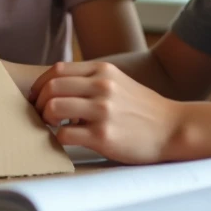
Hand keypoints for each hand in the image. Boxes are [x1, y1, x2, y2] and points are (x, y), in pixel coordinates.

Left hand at [30, 61, 182, 163]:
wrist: (173, 128)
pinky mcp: (103, 136)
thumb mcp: (118, 82)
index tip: (37, 98)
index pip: (57, 70)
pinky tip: (66, 139)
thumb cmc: (143, 109)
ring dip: (46, 118)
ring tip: (53, 126)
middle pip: (51, 87)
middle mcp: (101, 87)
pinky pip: (64, 135)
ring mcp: (102, 111)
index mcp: (103, 71)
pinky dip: (58, 138)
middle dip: (39, 102)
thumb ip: (91, 80)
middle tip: (40, 114)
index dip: (41, 84)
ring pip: (53, 108)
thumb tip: (58, 87)